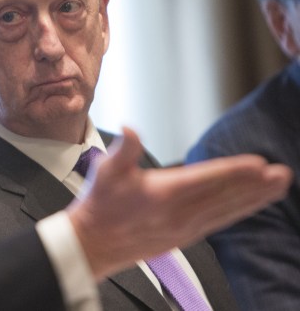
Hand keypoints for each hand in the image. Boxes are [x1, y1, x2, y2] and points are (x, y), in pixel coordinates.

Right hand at [67, 126, 291, 279]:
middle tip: (282, 174)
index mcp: (162, 194)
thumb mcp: (106, 171)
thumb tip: (129, 128)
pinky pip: (219, 222)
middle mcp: (178, 213)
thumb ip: (124, 149)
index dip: (233, 171)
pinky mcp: (184, 236)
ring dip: (254, 198)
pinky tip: (251, 204)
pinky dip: (239, 211)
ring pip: (226, 210)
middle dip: (255, 185)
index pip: (205, 179)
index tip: (258, 164)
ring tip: (278, 187)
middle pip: (224, 196)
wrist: (92, 243)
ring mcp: (183, 227)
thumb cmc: (99, 204)